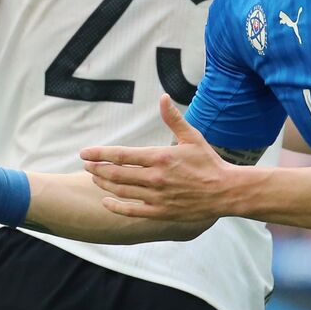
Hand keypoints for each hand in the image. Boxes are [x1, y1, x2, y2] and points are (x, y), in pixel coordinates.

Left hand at [81, 95, 236, 220]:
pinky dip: (115, 206)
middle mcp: (155, 177)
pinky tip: (106, 201)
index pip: (121, 155)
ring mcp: (156, 196)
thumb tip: (163, 98)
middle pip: (116, 174)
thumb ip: (173, 118)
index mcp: (160, 157)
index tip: (85, 153)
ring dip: (103, 184)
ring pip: (121, 191)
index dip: (100, 154)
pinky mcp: (160, 212)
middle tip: (86, 165)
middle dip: (97, 169)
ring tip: (94, 178)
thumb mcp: (192, 137)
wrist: (225, 191)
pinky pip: (131, 210)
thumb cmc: (208, 162)